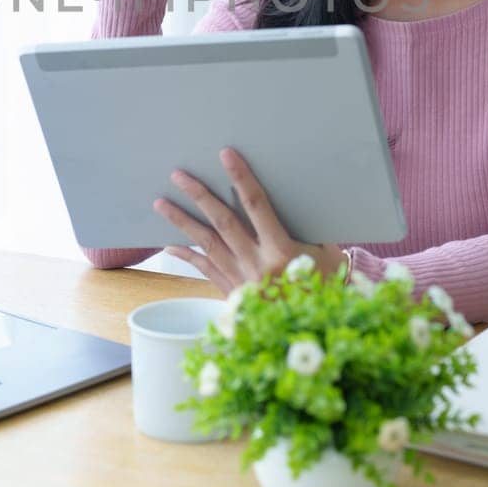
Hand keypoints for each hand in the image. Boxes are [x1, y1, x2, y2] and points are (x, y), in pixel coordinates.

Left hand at [154, 147, 344, 293]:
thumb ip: (305, 228)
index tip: (226, 155)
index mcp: (282, 251)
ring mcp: (240, 280)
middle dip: (199, 195)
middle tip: (177, 174)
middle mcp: (256, 265)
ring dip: (182, 222)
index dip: (241, 178)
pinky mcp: (232, 294)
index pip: (257, 205)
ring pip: (206, 245)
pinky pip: (205, 270)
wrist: (314, 331)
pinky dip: (188, 256)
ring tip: (160, 204)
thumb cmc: (326, 288)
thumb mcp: (327, 254)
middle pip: (222, 222)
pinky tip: (170, 245)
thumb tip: (289, 198)